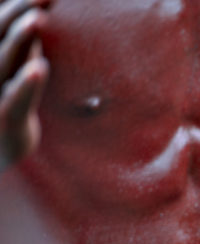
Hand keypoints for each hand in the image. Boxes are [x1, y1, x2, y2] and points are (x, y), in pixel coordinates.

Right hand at [1, 0, 49, 171]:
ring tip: (37, 18)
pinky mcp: (4, 120)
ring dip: (20, 39)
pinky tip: (40, 67)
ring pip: (3, 62)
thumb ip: (24, 47)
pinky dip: (27, 84)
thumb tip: (36, 11)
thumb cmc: (6, 104)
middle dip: (19, 12)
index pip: (0, 24)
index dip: (17, 6)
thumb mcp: (14, 71)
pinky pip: (15, 100)